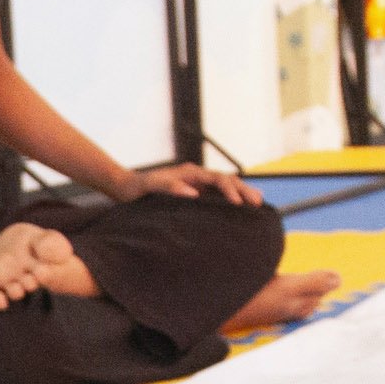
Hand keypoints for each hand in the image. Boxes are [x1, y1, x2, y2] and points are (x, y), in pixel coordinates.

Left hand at [126, 161, 261, 205]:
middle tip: (258, 202)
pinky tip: (241, 210)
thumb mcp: (150, 186)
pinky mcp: (195, 197)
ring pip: (225, 188)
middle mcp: (197, 177)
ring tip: (258, 204)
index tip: (238, 203)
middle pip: (226, 181)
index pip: (217, 179)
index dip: (229, 189)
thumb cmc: (136, 188)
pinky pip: (217, 198)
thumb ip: (169, 187)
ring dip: (241, 194)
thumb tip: (193, 193)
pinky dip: (231, 201)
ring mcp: (197, 186)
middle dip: (243, 190)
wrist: (126, 189)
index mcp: (190, 173)